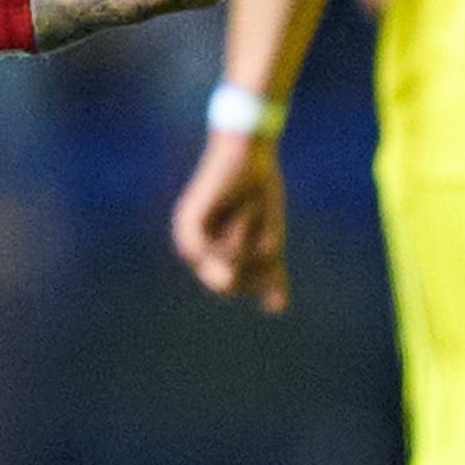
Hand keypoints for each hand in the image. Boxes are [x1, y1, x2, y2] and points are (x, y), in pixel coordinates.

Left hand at [171, 128, 290, 312]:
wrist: (250, 154)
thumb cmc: (258, 194)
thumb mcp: (268, 241)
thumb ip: (270, 275)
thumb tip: (277, 310)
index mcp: (207, 255)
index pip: (232, 286)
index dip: (258, 275)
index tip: (270, 249)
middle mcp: (191, 249)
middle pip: (229, 282)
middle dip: (253, 256)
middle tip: (257, 222)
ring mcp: (187, 237)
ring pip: (230, 264)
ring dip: (251, 237)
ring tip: (248, 207)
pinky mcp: (189, 224)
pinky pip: (222, 250)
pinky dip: (242, 232)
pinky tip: (244, 212)